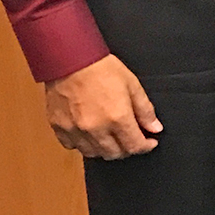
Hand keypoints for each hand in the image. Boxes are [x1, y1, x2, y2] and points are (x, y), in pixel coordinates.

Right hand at [44, 54, 160, 159]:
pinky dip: (83, 145)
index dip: (145, 146)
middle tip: (131, 138)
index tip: (149, 142)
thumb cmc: (102, 69)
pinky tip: (90, 135)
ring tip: (112, 138)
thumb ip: (145, 110)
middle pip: (114, 154)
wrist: (71, 61)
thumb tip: (155, 128)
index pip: (134, 146)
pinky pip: (72, 146)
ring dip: (106, 149)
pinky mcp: (59, 127)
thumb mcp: (132, 85)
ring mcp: (75, 130)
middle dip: (127, 149)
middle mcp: (96, 129)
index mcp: (117, 118)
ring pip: (93, 153)